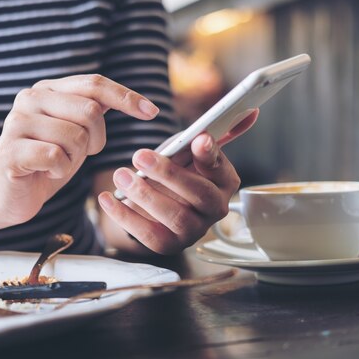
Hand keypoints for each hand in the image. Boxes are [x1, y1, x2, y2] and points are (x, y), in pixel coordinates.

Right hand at [0, 74, 158, 226]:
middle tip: (80, 154)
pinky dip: (60, 170)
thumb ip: (93, 112)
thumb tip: (135, 101)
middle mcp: (30, 98)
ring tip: (57, 163)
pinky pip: (56, 157)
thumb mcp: (76, 133)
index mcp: (47, 89)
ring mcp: (16, 123)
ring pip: (75, 136)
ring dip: (75, 158)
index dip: (126, 97)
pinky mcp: (10, 151)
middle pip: (89, 110)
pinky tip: (46, 172)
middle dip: (96, 139)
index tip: (152, 112)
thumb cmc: (47, 163)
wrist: (8, 195)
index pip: (94, 83)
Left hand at [97, 110, 257, 254]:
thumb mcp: (189, 152)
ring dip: (145, 196)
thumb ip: (209, 135)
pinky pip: (149, 235)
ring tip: (120, 176)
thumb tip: (250, 111)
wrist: (154, 205)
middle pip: (200, 195)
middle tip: (139, 155)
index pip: (221, 167)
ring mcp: (194, 231)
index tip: (199, 139)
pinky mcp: (170, 246)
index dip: (210, 155)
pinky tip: (107, 199)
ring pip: (175, 217)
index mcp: (225, 181)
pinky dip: (125, 217)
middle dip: (169, 174)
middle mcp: (216, 209)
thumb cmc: (176, 173)